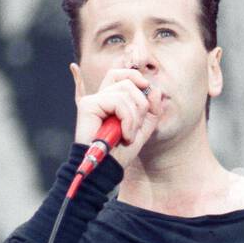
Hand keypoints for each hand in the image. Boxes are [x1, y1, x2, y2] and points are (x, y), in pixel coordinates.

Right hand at [73, 52, 165, 168]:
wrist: (107, 168)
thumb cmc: (121, 151)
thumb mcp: (143, 128)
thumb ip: (152, 109)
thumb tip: (155, 89)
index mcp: (111, 100)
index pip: (121, 74)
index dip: (135, 76)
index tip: (147, 87)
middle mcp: (100, 97)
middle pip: (128, 82)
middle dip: (141, 105)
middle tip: (136, 127)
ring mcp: (93, 100)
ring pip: (126, 92)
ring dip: (135, 117)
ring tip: (129, 135)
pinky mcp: (88, 105)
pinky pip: (118, 102)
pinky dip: (127, 120)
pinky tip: (124, 135)